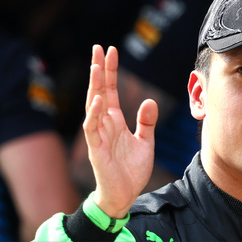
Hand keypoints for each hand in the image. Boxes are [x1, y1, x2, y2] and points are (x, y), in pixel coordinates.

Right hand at [84, 45, 157, 218]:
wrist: (124, 195)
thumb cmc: (131, 170)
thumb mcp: (145, 142)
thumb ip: (146, 122)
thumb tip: (149, 101)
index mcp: (115, 121)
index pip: (110, 90)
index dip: (111, 71)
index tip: (111, 51)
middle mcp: (104, 124)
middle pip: (99, 91)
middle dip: (99, 69)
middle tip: (98, 47)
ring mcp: (98, 135)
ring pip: (93, 105)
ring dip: (94, 85)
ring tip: (96, 66)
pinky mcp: (95, 148)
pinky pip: (92, 127)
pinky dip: (94, 113)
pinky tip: (98, 98)